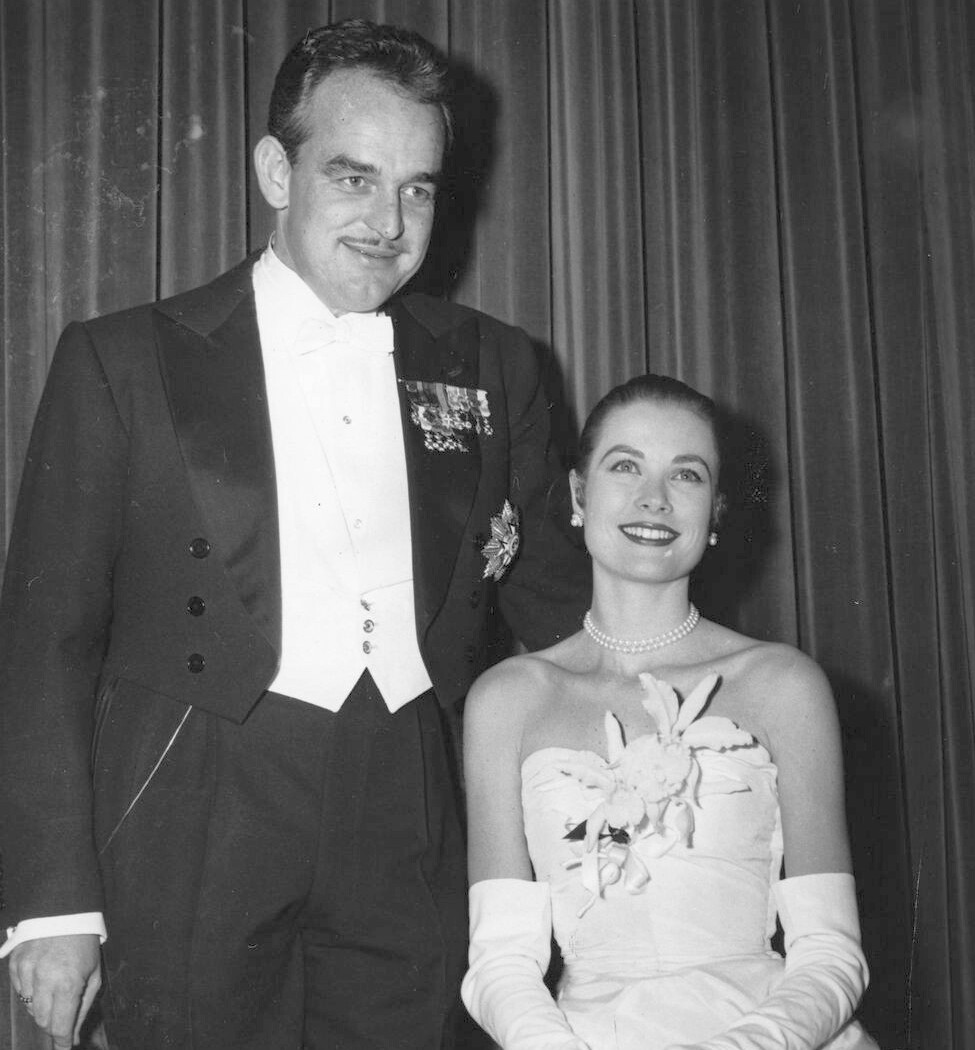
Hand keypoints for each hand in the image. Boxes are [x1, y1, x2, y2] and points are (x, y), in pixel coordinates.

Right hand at [9, 934, 100, 1048]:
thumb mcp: (93, 974)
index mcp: (68, 983)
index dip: (61, 1042)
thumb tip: (72, 1036)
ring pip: (30, 1008)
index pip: (60, 1026)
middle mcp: (44, 981)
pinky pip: (20, 992)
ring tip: (55, 985)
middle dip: (54, 1021)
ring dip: (42, 1005)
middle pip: (43, 1021)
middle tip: (63, 1009)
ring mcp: (27, 973)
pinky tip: (42, 975)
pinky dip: (30, 991)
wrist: (65, 911)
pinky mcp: (15, 966)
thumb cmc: (84, 944)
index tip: (63, 1049)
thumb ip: (83, 1007)